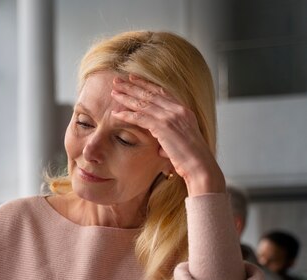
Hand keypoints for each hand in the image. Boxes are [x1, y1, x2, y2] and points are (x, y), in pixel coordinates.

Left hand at [110, 74, 224, 195]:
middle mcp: (178, 110)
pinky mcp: (164, 127)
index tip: (132, 79)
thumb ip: (169, 141)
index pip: (161, 92)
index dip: (145, 84)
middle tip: (116, 81)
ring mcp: (171, 117)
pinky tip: (116, 114)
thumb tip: (161, 149)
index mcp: (183, 110)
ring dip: (126, 97)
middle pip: (150, 94)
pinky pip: (141, 118)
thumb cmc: (191, 159)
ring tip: (113, 93)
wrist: (200, 166)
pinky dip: (127, 115)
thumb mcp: (181, 143)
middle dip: (132, 86)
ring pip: (143, 103)